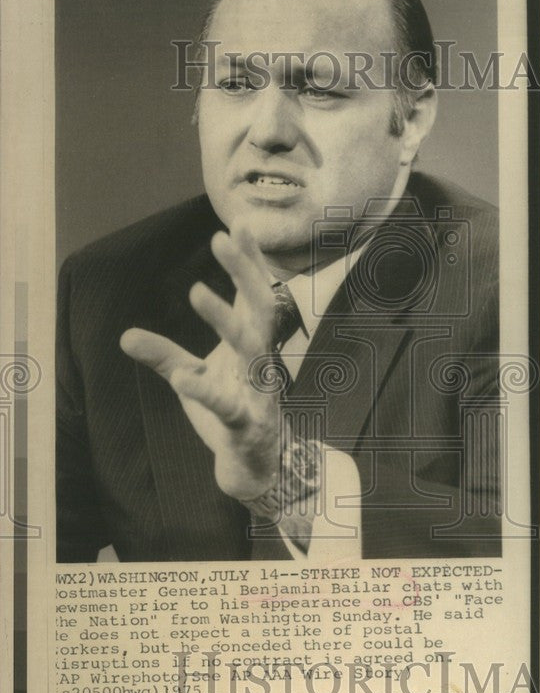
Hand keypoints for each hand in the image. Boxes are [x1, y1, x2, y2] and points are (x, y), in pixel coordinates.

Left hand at [120, 226, 283, 502]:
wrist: (254, 466)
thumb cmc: (230, 414)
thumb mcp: (193, 379)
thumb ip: (165, 356)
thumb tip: (125, 335)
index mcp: (250, 346)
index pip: (253, 296)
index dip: (248, 262)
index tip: (238, 226)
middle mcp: (260, 362)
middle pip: (259, 309)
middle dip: (244, 273)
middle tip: (224, 238)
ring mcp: (257, 392)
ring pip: (250, 349)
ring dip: (225, 320)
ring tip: (196, 291)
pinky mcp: (246, 424)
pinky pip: (228, 406)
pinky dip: (207, 393)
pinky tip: (185, 379)